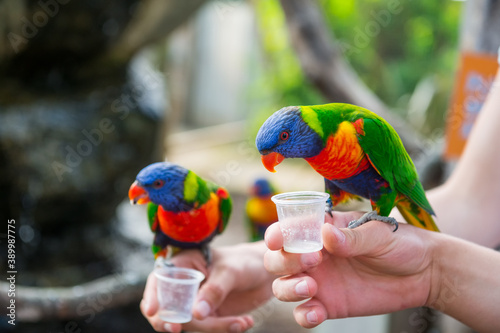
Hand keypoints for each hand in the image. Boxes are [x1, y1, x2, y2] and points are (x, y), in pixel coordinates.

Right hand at [141, 242, 273, 332]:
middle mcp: (184, 285)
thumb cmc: (246, 262)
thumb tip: (196, 314)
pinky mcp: (208, 316)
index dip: (151, 296)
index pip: (159, 280)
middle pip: (167, 308)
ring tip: (241, 322)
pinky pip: (207, 329)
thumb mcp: (231, 272)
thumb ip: (214, 290)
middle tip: (181, 329)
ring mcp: (195, 302)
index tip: (152, 311)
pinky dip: (224, 330)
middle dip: (177, 321)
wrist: (265, 273)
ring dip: (213, 328)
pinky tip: (244, 322)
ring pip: (190, 323)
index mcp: (184, 264)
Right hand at [264, 211, 434, 327]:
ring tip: (311, 288)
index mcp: (321, 230)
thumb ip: (352, 237)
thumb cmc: (401, 243)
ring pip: (282, 286)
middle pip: (277, 259)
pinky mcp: (329, 305)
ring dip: (287, 288)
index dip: (278, 233)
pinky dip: (303, 315)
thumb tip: (326, 236)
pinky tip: (317, 313)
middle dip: (284, 261)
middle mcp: (313, 255)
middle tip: (313, 261)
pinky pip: (303, 313)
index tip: (279, 240)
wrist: (424, 274)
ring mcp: (319, 281)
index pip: (289, 229)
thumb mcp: (379, 234)